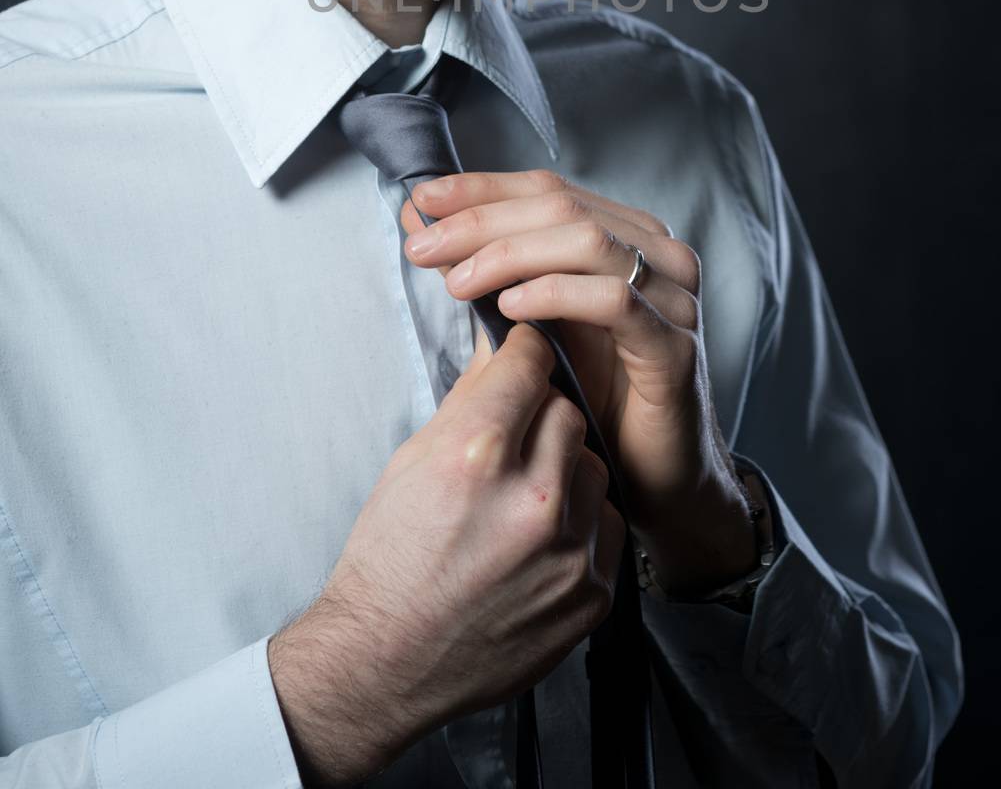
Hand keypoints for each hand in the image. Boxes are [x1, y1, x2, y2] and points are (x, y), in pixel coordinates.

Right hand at [268, 323, 625, 785]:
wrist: (386, 663)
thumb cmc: (391, 559)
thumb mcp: (413, 460)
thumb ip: (470, 396)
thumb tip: (501, 344)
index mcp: (475, 456)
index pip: (530, 364)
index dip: (525, 353)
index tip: (524, 356)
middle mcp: (529, 500)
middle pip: (567, 410)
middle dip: (542, 414)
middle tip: (513, 438)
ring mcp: (567, 551)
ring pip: (594, 464)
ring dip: (565, 468)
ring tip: (522, 496)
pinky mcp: (591, 594)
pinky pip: (607, 524)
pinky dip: (580, 523)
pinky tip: (539, 539)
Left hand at [402, 168, 755, 591]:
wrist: (656, 480)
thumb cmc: (596, 397)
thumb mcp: (534, 322)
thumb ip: (491, 269)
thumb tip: (423, 219)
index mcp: (626, 235)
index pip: (548, 190)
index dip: (482, 189)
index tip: (422, 199)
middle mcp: (658, 254)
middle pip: (561, 208)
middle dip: (482, 222)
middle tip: (422, 246)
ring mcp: (672, 296)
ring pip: (586, 242)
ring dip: (509, 254)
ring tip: (456, 281)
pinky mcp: (675, 346)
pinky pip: (614, 301)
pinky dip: (555, 294)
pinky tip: (510, 306)